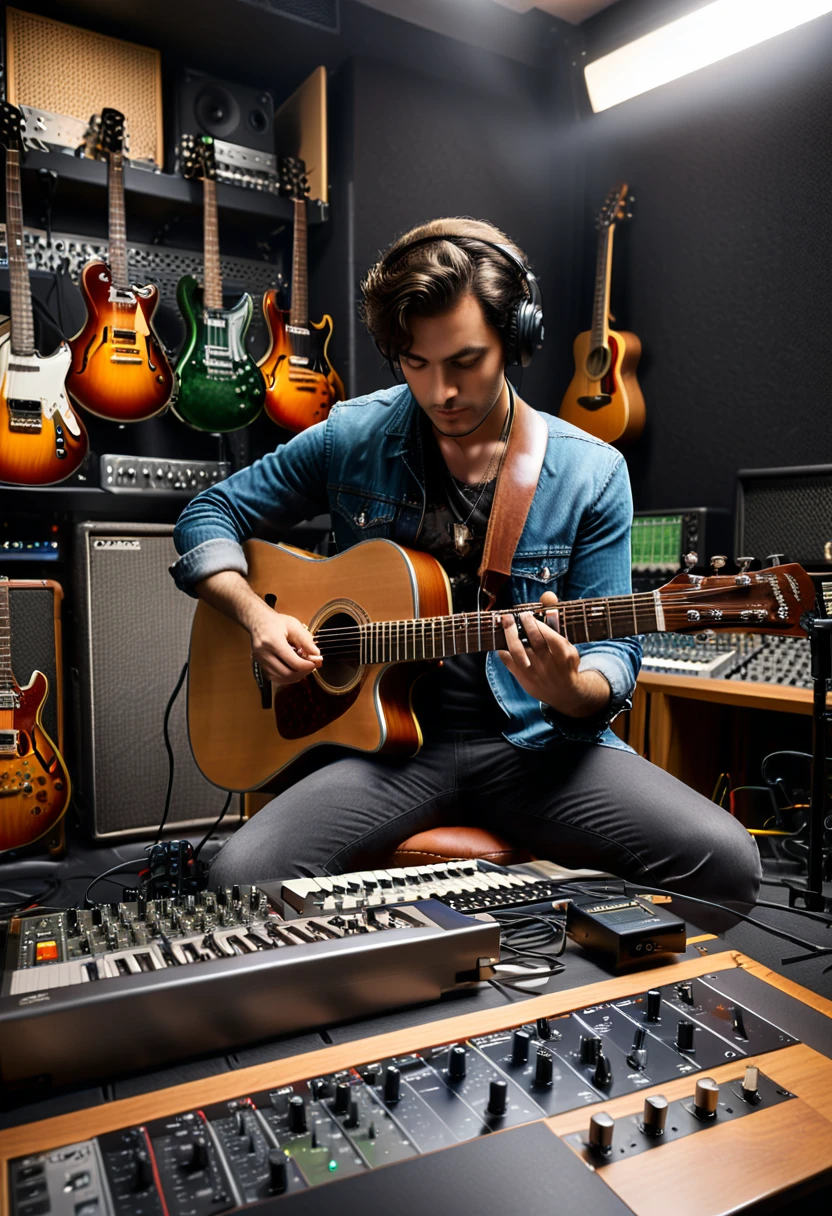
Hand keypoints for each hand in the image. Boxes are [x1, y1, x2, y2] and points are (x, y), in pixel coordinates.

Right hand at [249, 609, 321, 686]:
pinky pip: (274, 677)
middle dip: (302, 673)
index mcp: (273, 641)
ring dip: (294, 677)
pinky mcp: (259, 664)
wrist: (257, 620)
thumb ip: (306, 640)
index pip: (293, 662)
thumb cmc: (275, 622)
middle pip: (286, 673)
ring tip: (302, 669)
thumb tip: (316, 655)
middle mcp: (264, 653)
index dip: (306, 666)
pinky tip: (293, 671)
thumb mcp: (294, 626)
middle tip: (310, 667)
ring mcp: (260, 660)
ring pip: (280, 678)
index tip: (314, 663)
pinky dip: (285, 677)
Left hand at [497, 591, 609, 718]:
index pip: (550, 636)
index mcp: (564, 654)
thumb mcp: (566, 642)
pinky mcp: (524, 679)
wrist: (565, 693)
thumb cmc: (564, 661)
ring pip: (519, 651)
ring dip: (510, 634)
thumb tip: (547, 595)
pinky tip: (501, 641)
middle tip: (517, 614)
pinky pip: (509, 663)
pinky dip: (503, 650)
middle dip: (524, 624)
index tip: (528, 613)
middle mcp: (549, 664)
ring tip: (506, 620)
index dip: (537, 623)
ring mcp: (536, 672)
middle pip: (534, 641)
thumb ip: (555, 618)